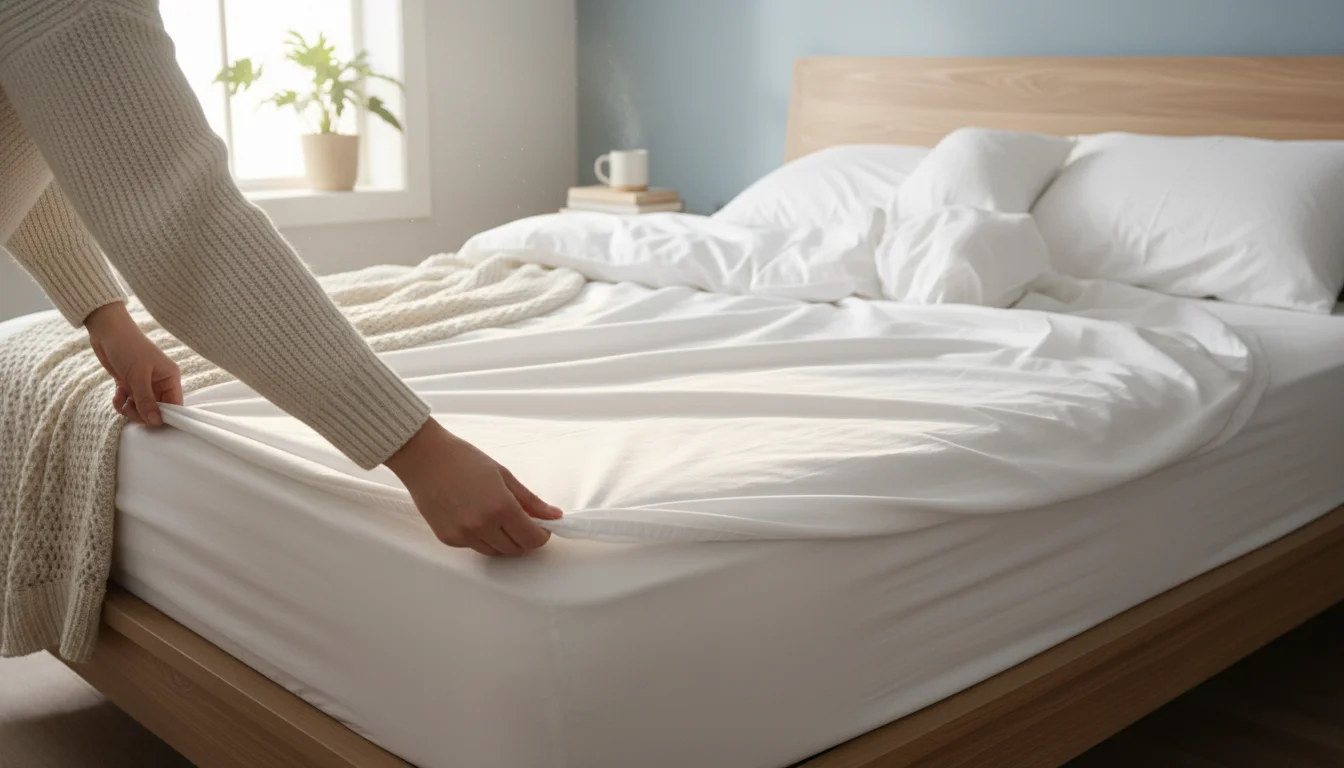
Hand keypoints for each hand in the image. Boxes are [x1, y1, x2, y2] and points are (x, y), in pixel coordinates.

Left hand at [84, 302, 182, 425]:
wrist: (106, 331)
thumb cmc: (128, 348)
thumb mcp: (138, 376)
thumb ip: (146, 401)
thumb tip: (156, 422)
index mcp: (170, 378)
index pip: (174, 404)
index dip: (165, 416)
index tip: (151, 423)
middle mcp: (159, 382)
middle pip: (157, 409)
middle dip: (143, 413)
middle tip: (130, 410)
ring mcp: (144, 384)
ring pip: (142, 408)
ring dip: (130, 409)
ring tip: (121, 401)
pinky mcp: (130, 384)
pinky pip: (129, 402)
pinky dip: (122, 403)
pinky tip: (117, 395)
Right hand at [385, 419, 562, 556]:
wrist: (424, 458)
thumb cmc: (463, 459)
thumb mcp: (503, 475)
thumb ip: (530, 500)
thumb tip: (554, 516)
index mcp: (501, 508)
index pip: (532, 538)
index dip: (541, 535)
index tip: (541, 527)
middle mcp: (482, 526)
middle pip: (515, 549)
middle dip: (524, 538)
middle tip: (521, 521)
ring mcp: (463, 535)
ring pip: (495, 552)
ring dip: (503, 541)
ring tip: (497, 517)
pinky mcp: (448, 539)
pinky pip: (474, 547)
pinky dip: (482, 538)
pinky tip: (476, 517)